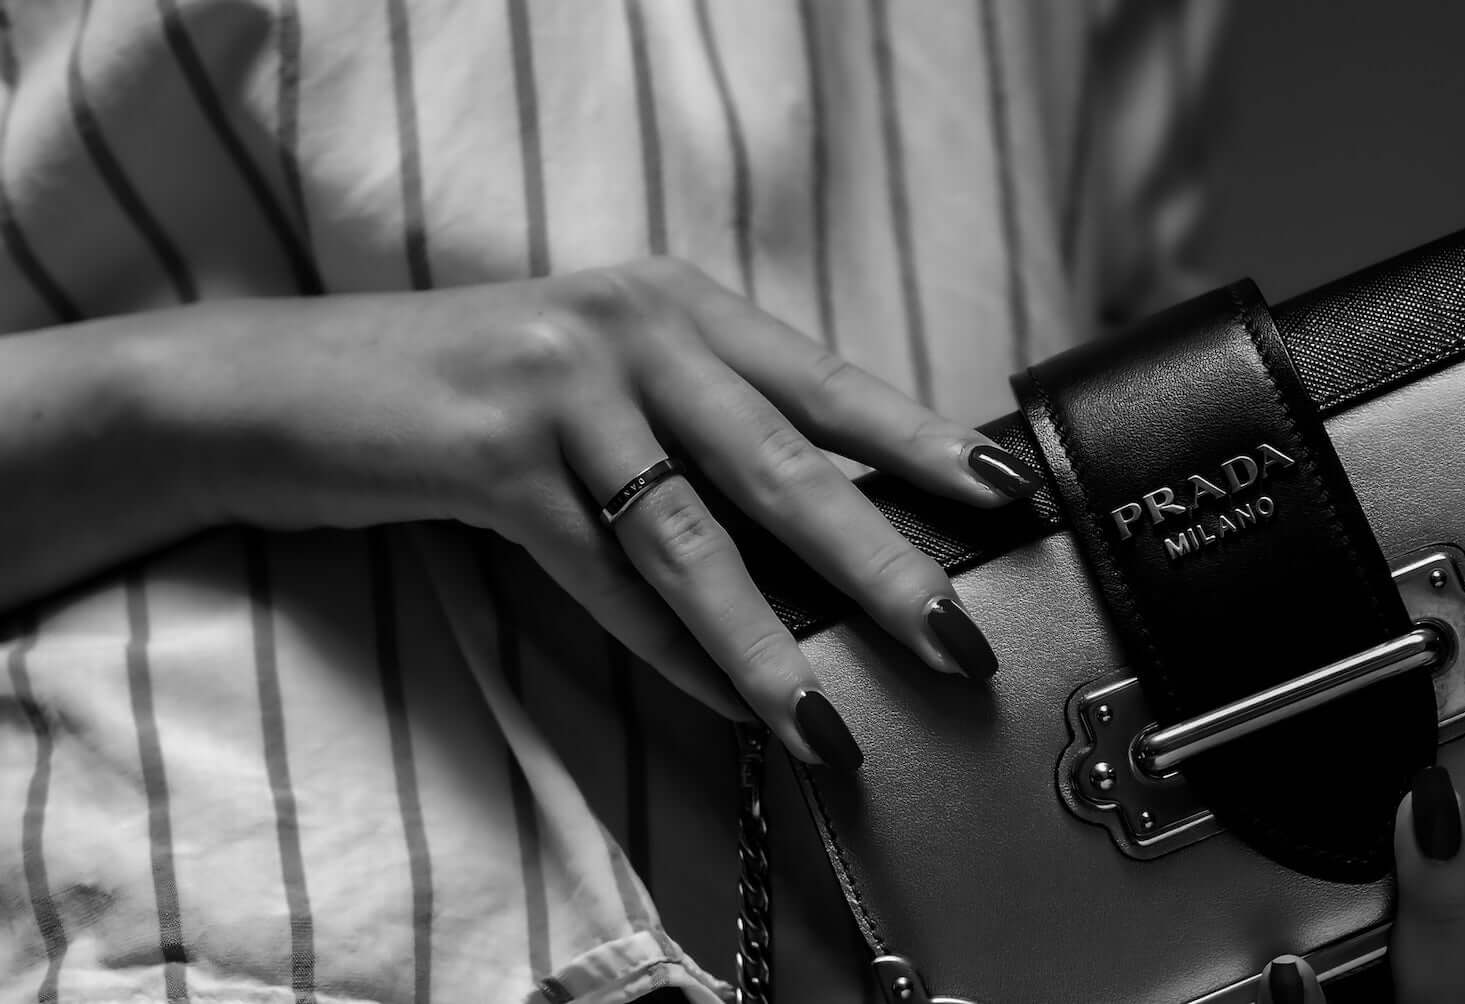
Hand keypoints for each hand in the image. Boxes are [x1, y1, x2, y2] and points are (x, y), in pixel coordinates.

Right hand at [144, 259, 1040, 766]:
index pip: (831, 385)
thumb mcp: (613, 385)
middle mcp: (634, 330)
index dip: (926, 444)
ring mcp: (559, 387)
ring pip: (691, 535)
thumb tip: (838, 542)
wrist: (293, 380)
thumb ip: (711, 436)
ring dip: (771, 641)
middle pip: (786, 463)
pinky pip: (599, 574)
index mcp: (683, 306)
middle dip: (882, 562)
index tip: (1011, 499)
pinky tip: (724, 703)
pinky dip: (666, 648)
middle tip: (958, 636)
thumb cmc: (480, 392)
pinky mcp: (486, 454)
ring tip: (831, 720)